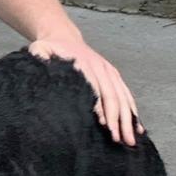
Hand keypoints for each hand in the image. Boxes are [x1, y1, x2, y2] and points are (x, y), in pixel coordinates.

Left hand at [28, 33, 142, 146]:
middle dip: (117, 118)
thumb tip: (40, 71)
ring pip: (122, 97)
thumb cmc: (50, 48)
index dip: (99, 106)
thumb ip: (39, 59)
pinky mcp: (113, 75)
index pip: (94, 87)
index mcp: (83, 63)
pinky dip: (133, 111)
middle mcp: (100, 67)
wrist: (63, 36)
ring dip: (128, 119)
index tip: (102, 124)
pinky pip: (126, 94)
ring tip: (129, 140)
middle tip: (118, 138)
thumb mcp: (39, 50)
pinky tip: (137, 127)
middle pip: (112, 95)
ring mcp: (108, 70)